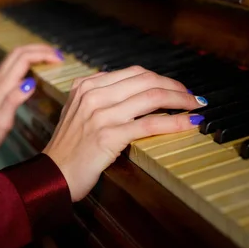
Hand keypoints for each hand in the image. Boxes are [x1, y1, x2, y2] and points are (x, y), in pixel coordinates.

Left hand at [0, 44, 63, 156]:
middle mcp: (0, 80)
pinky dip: (29, 61)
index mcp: (3, 85)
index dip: (42, 55)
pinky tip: (36, 68)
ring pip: (16, 57)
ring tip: (50, 57)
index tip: (58, 60)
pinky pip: (15, 66)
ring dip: (34, 52)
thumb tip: (30, 82)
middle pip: (19, 52)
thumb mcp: (1, 120)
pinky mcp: (0, 86)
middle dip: (40, 49)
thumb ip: (14, 100)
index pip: (23, 59)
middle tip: (58, 54)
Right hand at [42, 66, 207, 201]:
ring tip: (196, 106)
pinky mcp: (108, 135)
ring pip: (151, 97)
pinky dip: (174, 122)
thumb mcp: (78, 111)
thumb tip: (135, 91)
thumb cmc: (69, 147)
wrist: (52, 174)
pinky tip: (189, 123)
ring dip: (180, 100)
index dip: (161, 78)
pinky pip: (149, 124)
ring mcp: (100, 114)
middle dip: (175, 86)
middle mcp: (93, 95)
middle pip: (145, 80)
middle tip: (193, 97)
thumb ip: (100, 97)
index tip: (177, 88)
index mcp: (86, 85)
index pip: (134, 73)